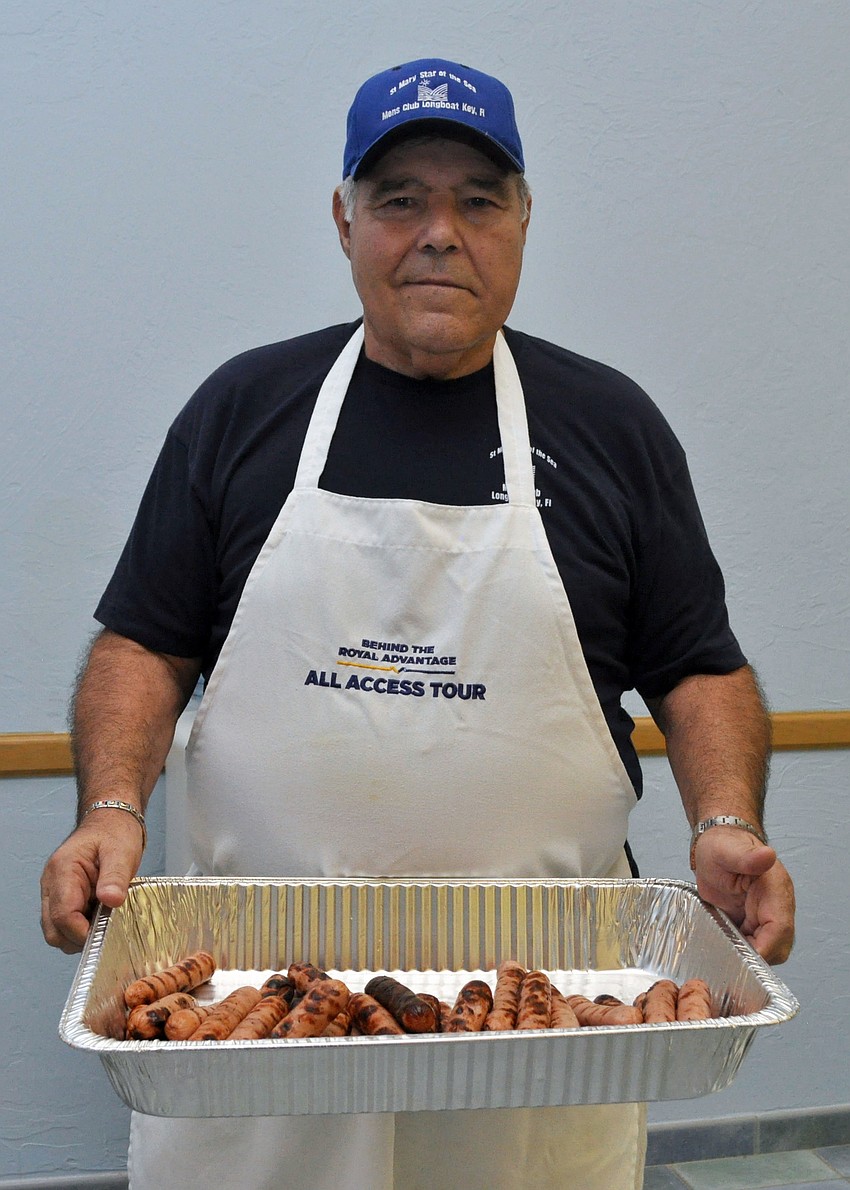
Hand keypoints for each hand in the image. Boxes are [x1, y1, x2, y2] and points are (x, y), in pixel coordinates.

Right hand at [40, 811, 143, 952]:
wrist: (111, 820)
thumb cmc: (115, 831)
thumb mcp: (122, 851)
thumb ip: (116, 877)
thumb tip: (111, 901)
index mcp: (63, 870)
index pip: (62, 915)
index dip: (81, 932)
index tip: (104, 934)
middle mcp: (52, 883)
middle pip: (53, 929)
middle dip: (78, 937)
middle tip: (106, 930)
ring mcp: (55, 891)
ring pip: (57, 930)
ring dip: (80, 933)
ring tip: (105, 919)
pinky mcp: (63, 896)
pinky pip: (66, 922)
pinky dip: (82, 927)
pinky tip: (101, 915)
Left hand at [692, 826, 795, 964]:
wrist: (715, 846)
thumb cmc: (722, 845)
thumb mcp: (728, 850)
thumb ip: (746, 856)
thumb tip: (768, 855)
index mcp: (776, 890)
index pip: (780, 928)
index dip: (765, 947)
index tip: (744, 956)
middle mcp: (776, 906)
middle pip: (778, 946)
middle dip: (757, 957)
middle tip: (728, 955)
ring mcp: (765, 916)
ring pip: (767, 950)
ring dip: (747, 955)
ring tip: (722, 950)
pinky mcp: (753, 923)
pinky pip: (753, 946)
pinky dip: (740, 951)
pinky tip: (722, 946)